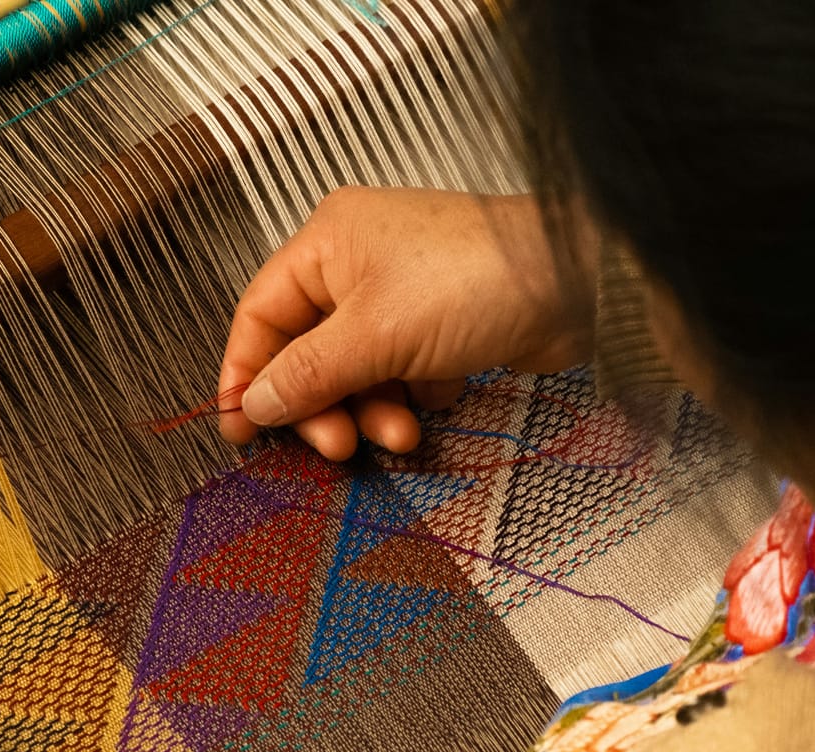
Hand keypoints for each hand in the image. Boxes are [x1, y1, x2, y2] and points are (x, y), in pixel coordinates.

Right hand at [218, 187, 596, 459]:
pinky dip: (410, 397)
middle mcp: (358, 262)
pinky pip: (400, 373)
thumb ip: (307, 374)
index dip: (245, 372)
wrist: (574, 283)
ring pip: (357, 370)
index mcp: (327, 243)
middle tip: (337, 445)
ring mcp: (401, 293)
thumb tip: (253, 404)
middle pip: (308, 351)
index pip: (261, 314)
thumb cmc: (473, 281)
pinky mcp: (440, 324)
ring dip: (371, 410)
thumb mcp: (374, 336)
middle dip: (323, 404)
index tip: (240, 427)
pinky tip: (435, 401)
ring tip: (401, 433)